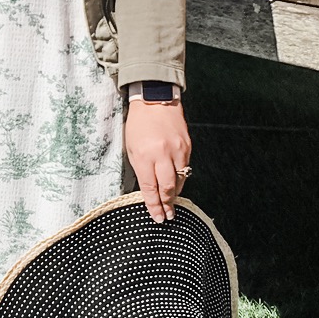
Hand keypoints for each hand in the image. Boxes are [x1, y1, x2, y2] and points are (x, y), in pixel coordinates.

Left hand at [125, 99, 191, 223]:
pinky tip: (176, 183)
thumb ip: (140, 169)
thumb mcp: (131, 148)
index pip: (150, 188)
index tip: (157, 217)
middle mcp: (163, 154)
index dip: (154, 205)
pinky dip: (180, 177)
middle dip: (167, 205)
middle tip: (168, 216)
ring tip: (171, 202)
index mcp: (145, 156)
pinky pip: (185, 168)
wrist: (155, 100)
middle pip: (168, 188)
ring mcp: (178, 150)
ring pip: (180, 180)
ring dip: (175, 193)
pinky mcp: (187, 146)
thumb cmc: (139, 124)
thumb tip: (148, 190)